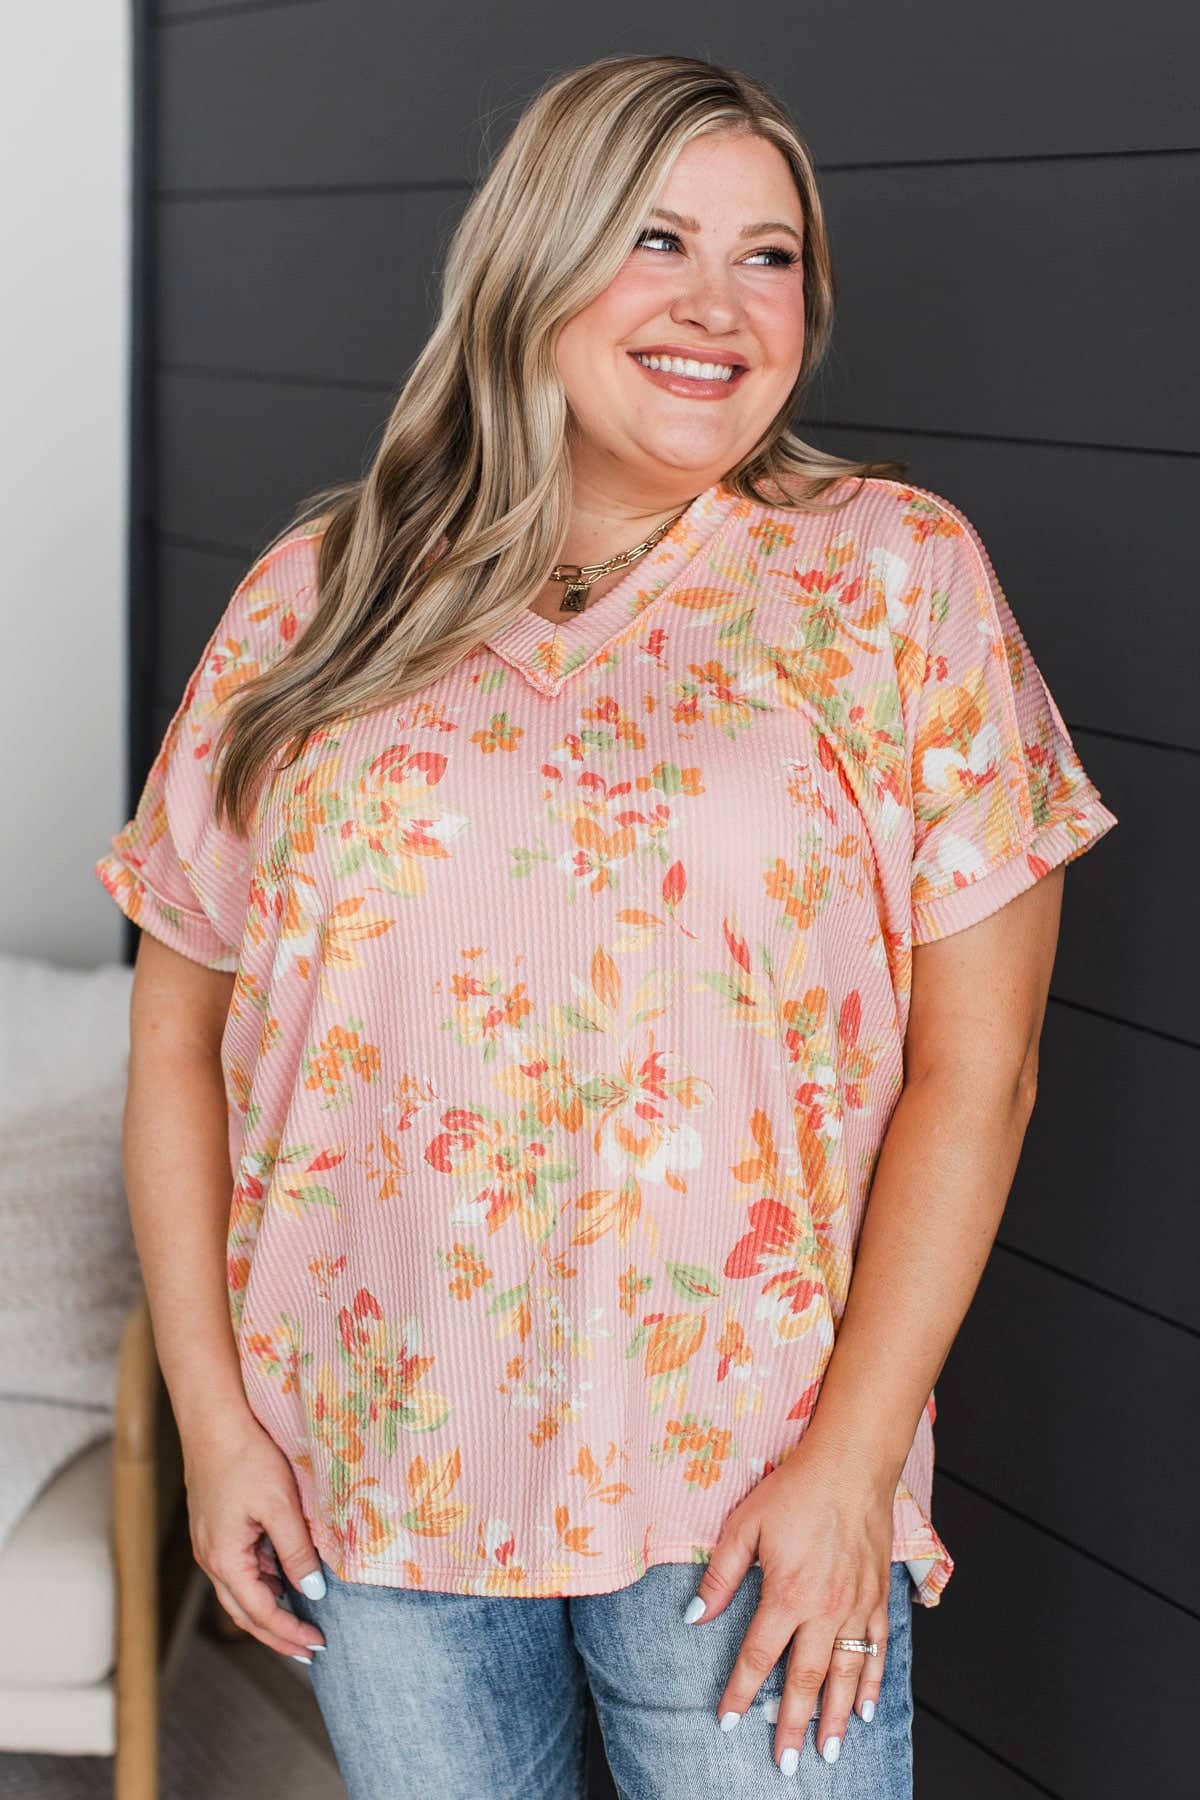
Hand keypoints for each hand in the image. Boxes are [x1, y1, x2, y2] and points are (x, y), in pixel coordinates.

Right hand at [181, 1409, 328, 1661]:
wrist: (214, 1418)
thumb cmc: (247, 1456)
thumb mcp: (281, 1506)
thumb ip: (297, 1552)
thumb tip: (313, 1594)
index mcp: (224, 1559)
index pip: (259, 1612)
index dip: (288, 1632)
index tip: (317, 1645)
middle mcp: (211, 1558)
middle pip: (244, 1611)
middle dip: (276, 1634)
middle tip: (309, 1650)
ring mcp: (210, 1543)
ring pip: (241, 1591)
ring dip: (269, 1609)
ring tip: (301, 1622)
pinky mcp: (215, 1527)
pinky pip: (240, 1567)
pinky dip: (263, 1582)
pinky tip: (285, 1579)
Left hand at [684, 1437, 894, 1772]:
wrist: (851, 1465)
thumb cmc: (795, 1489)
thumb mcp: (745, 1525)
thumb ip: (721, 1576)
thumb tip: (694, 1618)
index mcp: (787, 1594)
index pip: (757, 1657)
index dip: (741, 1693)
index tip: (728, 1722)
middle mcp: (825, 1610)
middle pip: (806, 1680)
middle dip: (792, 1725)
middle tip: (787, 1763)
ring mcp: (856, 1607)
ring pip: (846, 1675)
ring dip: (834, 1717)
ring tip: (827, 1751)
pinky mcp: (878, 1597)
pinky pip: (877, 1650)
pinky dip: (872, 1682)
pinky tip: (865, 1708)